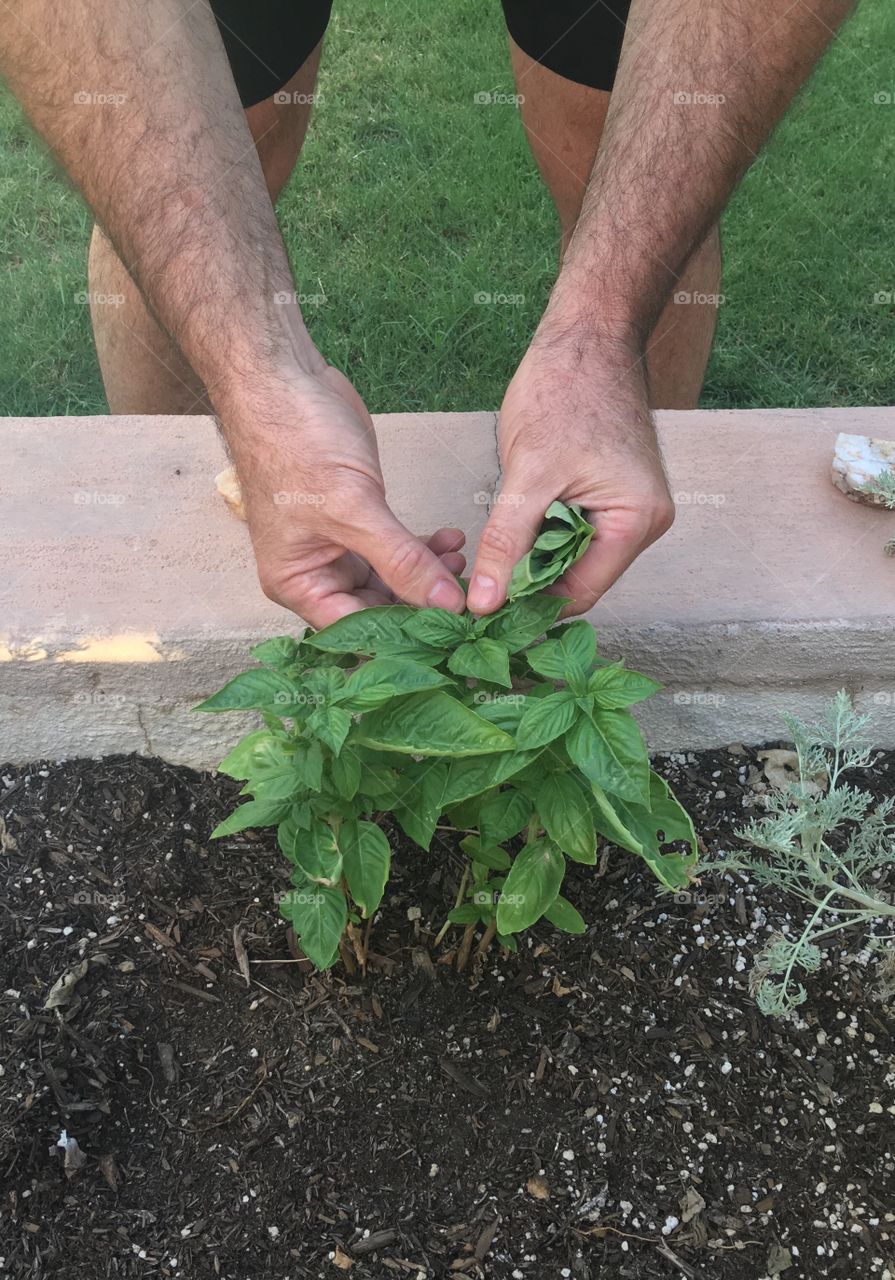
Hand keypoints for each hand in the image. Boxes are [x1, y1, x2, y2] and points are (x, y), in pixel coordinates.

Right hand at [221, 364, 467, 627]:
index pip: (356, 631)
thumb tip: (446, 604)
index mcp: (298, 584)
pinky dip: (423, 548)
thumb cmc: (297, 443)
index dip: (404, 636)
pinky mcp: (360, 521)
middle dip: (422, 603)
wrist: (285, 380)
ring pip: (392, 579)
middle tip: (467, 596)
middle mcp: (316, 573)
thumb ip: (401, 560)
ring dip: (429, 574)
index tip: (452, 633)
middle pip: (377, 609)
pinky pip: (396, 550)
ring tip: (462, 560)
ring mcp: (338, 547)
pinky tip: (450, 540)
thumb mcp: (353, 508)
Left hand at [466, 325, 674, 615]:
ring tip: (491, 559)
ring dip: (534, 558)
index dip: (531, 607)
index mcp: (636, 522)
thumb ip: (507, 543)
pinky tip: (513, 529)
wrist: (585, 336)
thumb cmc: (564, 391)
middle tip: (478, 591)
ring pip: (573, 556)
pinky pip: (574, 531)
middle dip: (531, 584)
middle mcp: (644, 522)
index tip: (485, 612)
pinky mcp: (612, 493)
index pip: (582, 593)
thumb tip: (484, 603)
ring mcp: (630, 507)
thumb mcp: (528, 475)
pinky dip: (543, 534)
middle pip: (579, 579)